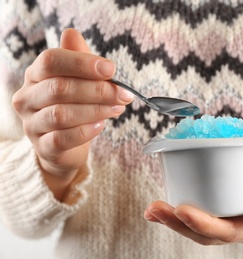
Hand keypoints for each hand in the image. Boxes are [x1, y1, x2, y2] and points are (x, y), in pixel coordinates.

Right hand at [12, 29, 132, 199]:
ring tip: (117, 109)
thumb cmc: (73, 107)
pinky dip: (86, 131)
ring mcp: (32, 124)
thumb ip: (77, 60)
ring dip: (95, 110)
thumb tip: (73, 34)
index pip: (51, 61)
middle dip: (97, 90)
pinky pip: (63, 138)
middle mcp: (28, 98)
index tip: (111, 69)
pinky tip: (101, 126)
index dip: (82, 63)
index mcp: (36, 75)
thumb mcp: (77, 81)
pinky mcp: (42, 147)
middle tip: (123, 94)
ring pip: (61, 114)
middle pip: (60, 88)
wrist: (64, 147)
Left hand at [144, 154, 242, 244]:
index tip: (181, 209)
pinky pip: (203, 214)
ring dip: (174, 220)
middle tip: (155, 209)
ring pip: (201, 228)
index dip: (203, 224)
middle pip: (207, 234)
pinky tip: (165, 204)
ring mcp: (234, 219)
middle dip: (178, 224)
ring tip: (152, 210)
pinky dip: (181, 212)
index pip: (228, 231)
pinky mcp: (227, 208)